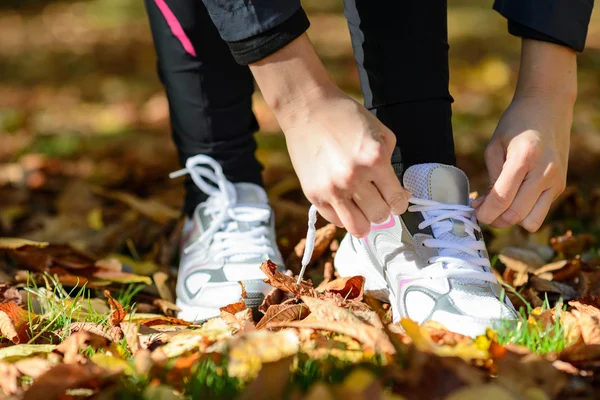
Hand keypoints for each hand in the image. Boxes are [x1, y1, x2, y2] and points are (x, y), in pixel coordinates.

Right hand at [278, 85, 409, 236]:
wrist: (307, 109)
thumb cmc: (345, 116)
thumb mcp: (379, 131)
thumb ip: (390, 160)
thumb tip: (397, 190)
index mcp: (375, 159)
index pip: (397, 200)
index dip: (400, 202)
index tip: (396, 199)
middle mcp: (354, 177)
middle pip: (380, 216)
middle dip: (383, 209)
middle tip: (378, 199)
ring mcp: (332, 189)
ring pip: (358, 228)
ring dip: (364, 221)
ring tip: (362, 209)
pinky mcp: (313, 194)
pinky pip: (335, 220)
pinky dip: (343, 215)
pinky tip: (344, 201)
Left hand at [472, 94, 570, 231]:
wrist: (548, 109)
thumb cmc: (515, 125)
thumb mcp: (494, 147)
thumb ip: (491, 178)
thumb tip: (483, 207)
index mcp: (525, 157)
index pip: (502, 198)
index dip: (485, 212)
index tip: (474, 211)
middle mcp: (545, 172)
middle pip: (516, 214)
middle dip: (495, 219)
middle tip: (482, 210)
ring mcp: (556, 181)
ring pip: (532, 222)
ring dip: (512, 220)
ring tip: (499, 207)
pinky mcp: (560, 187)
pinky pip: (539, 213)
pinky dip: (524, 212)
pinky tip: (513, 199)